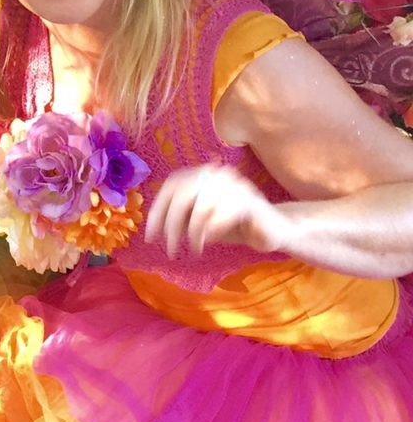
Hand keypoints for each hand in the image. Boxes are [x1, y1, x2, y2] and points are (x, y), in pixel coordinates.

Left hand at [145, 163, 288, 256]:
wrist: (272, 229)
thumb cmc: (230, 224)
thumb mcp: (198, 221)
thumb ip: (179, 217)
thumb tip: (155, 227)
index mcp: (202, 173)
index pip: (171, 186)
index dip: (157, 211)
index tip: (150, 236)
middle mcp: (217, 173)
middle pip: (182, 196)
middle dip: (171, 225)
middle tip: (170, 248)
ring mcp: (234, 185)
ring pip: (200, 209)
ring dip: (193, 234)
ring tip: (195, 248)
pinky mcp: (250, 202)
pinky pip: (220, 218)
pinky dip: (211, 233)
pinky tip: (210, 241)